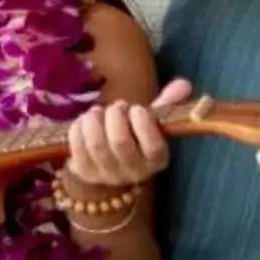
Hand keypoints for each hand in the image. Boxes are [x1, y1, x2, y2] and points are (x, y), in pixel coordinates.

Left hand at [64, 78, 189, 190]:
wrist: (106, 163)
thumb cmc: (133, 136)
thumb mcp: (151, 122)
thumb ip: (167, 104)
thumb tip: (183, 84)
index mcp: (156, 160)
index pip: (153, 146)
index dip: (143, 123)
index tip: (136, 108)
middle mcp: (133, 172)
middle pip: (119, 141)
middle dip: (115, 116)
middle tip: (116, 106)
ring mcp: (106, 175)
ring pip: (96, 144)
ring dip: (94, 120)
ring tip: (97, 111)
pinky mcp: (83, 172)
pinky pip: (76, 146)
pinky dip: (78, 128)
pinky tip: (84, 121)